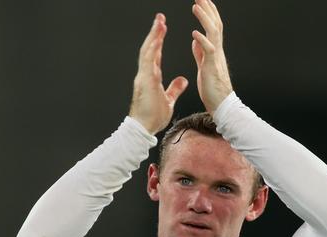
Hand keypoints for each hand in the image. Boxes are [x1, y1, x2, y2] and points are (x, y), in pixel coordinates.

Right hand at [129, 13, 187, 133]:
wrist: (144, 128)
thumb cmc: (153, 117)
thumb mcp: (168, 100)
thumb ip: (174, 88)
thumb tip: (183, 80)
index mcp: (151, 77)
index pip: (155, 54)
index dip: (159, 41)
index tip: (162, 28)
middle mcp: (145, 74)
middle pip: (150, 49)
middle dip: (155, 33)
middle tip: (160, 18)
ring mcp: (144, 77)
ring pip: (147, 52)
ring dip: (153, 37)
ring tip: (159, 22)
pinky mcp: (145, 82)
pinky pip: (148, 64)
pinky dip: (152, 51)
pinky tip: (157, 41)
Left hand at [191, 0, 232, 113]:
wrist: (221, 106)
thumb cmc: (213, 89)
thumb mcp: (204, 66)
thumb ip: (200, 53)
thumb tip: (196, 40)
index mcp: (214, 51)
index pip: (212, 26)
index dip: (207, 12)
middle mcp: (217, 51)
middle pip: (214, 24)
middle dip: (207, 8)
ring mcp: (216, 59)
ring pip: (213, 33)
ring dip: (204, 19)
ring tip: (195, 6)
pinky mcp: (212, 68)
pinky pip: (209, 52)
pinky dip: (202, 41)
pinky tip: (194, 33)